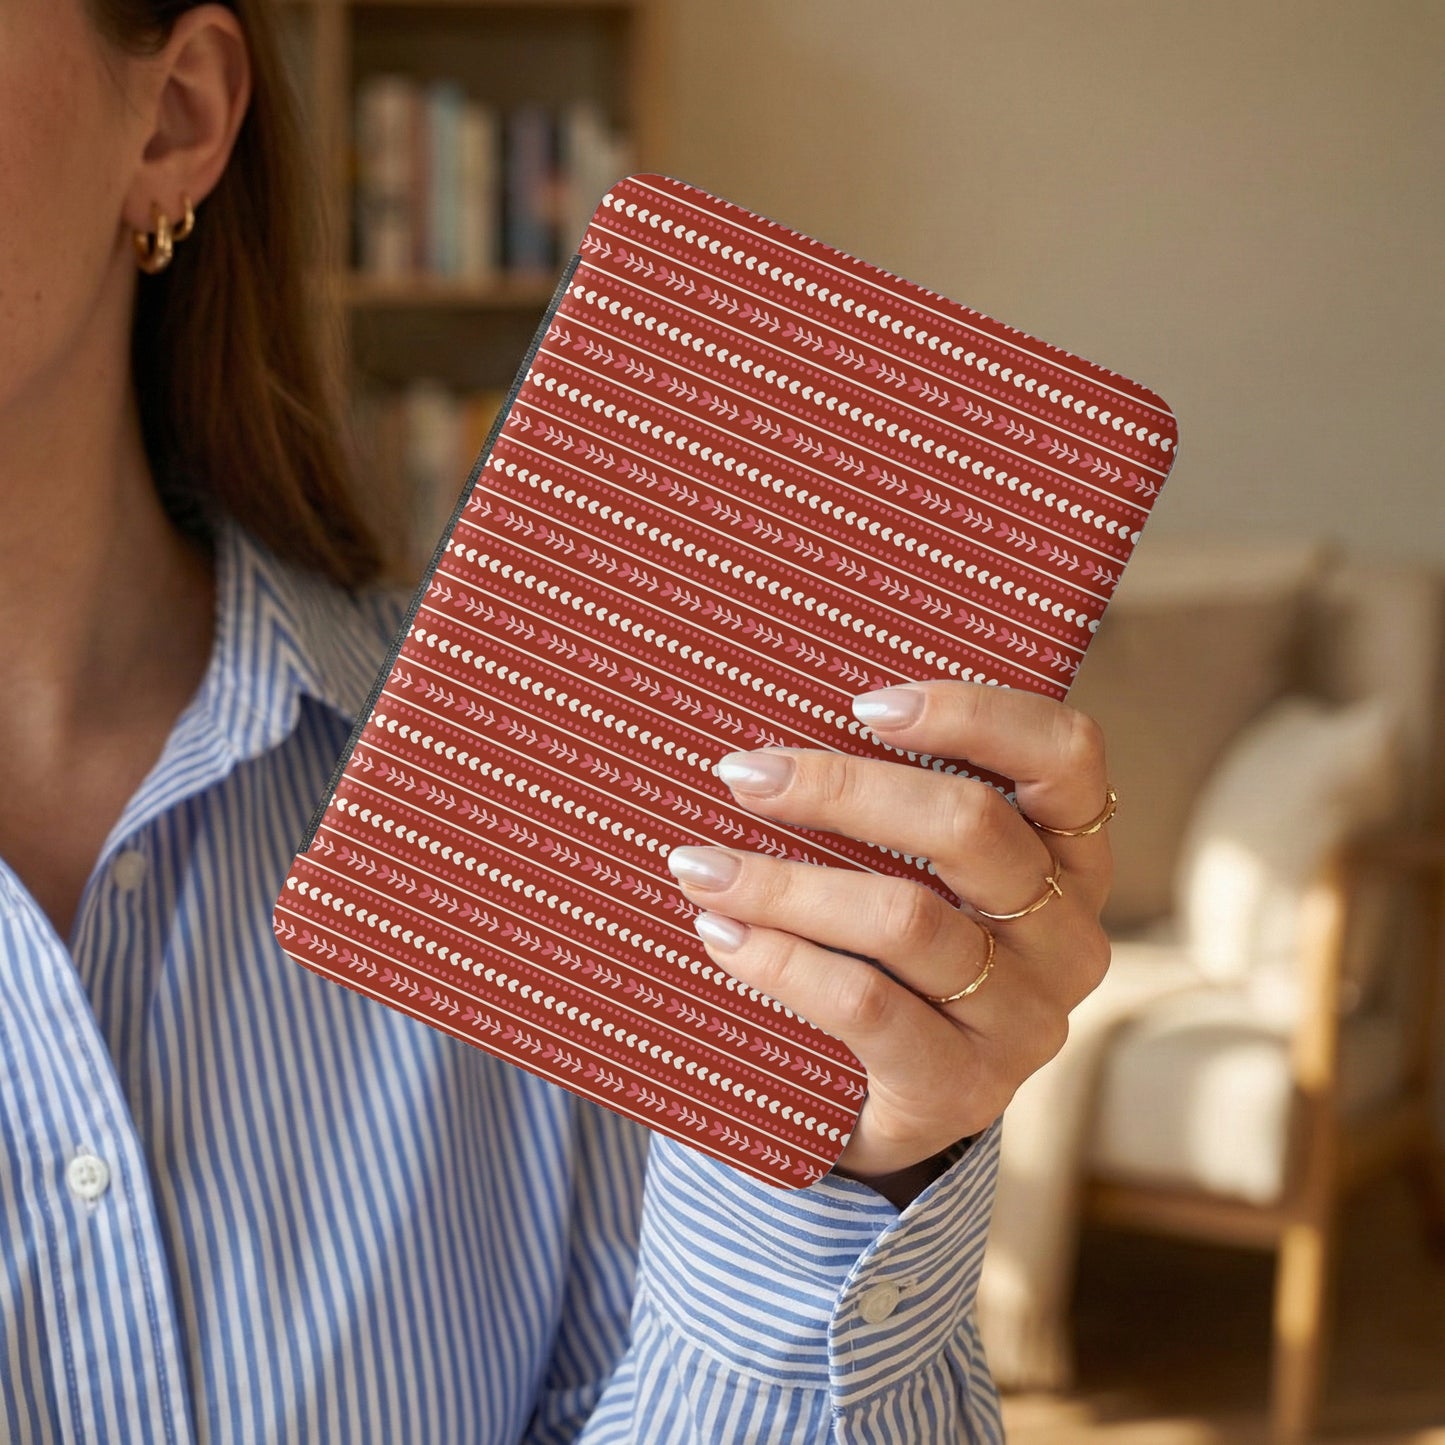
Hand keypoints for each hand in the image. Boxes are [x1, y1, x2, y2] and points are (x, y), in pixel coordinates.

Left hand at [666, 680, 1112, 1205]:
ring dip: (785, 885)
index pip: (1065, 755)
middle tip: (741, 775)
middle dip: (840, 791)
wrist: (897, 1105)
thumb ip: (895, 807)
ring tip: (701, 868)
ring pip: (907, 920)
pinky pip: (866, 1006)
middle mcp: (1068, 935)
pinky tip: (722, 937)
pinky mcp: (965, 1087)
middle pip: (971, 828)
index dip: (974, 713)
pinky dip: (782, 963)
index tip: (864, 703)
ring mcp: (1025, 1020)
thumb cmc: (896, 954)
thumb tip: (774, 726)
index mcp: (1071, 856)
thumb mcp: (923, 874)